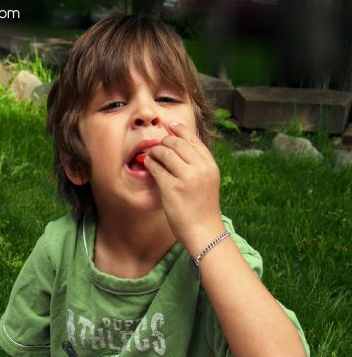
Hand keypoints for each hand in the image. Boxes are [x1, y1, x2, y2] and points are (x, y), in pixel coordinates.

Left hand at [143, 122, 223, 253]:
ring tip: (150, 156)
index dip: (179, 129)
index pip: (192, 139)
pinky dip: (150, 163)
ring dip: (154, 152)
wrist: (204, 231)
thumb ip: (197, 164)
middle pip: (177, 142)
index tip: (169, 125)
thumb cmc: (202, 208)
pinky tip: (147, 164)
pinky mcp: (173, 188)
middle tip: (157, 147)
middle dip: (164, 142)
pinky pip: (156, 168)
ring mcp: (187, 177)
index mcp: (209, 164)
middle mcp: (200, 168)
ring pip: (165, 152)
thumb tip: (178, 146)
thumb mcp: (207, 181)